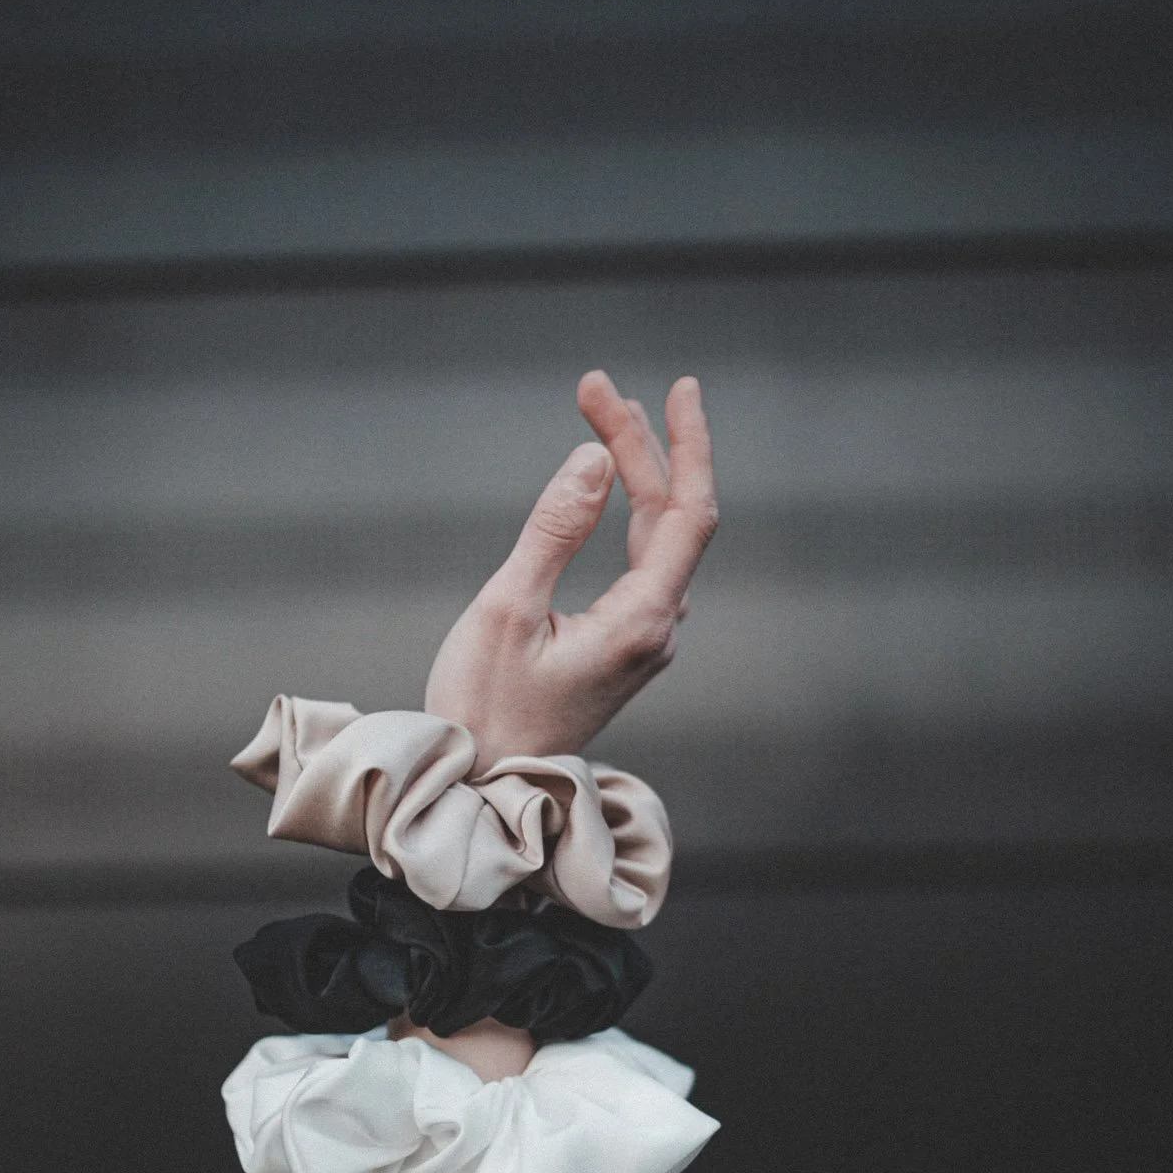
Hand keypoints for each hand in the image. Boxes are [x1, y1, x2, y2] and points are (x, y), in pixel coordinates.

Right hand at [423, 371, 717, 767]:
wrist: (482, 785)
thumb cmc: (483, 708)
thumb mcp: (507, 609)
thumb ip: (554, 530)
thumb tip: (594, 459)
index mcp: (640, 622)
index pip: (689, 514)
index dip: (685, 444)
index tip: (676, 387)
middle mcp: (657, 631)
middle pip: (672, 518)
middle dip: (640, 446)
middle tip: (593, 387)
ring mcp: (645, 642)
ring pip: (659, 540)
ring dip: (636, 475)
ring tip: (603, 414)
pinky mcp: (625, 648)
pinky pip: (643, 564)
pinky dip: (629, 514)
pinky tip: (612, 487)